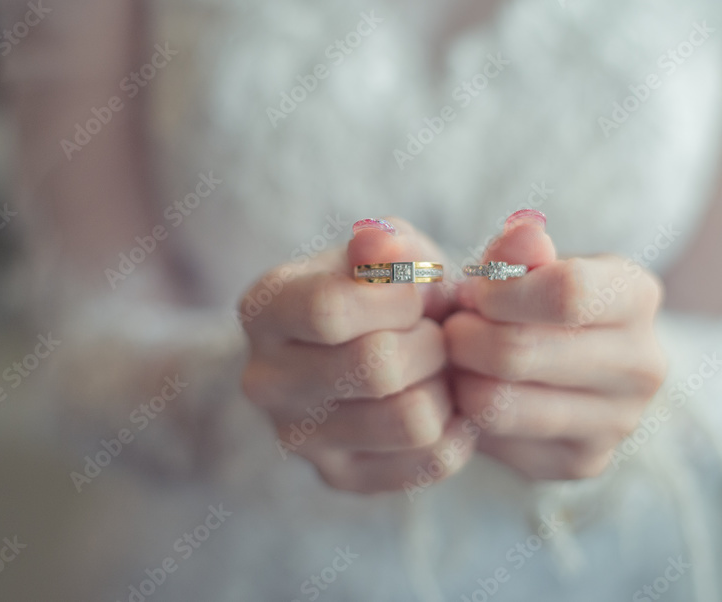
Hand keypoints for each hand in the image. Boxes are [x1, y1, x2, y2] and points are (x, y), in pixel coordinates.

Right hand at [240, 218, 473, 493]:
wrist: (394, 346)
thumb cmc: (390, 290)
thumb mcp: (390, 251)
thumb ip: (388, 243)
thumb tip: (381, 243)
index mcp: (264, 309)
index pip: (330, 311)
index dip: (398, 298)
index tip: (416, 292)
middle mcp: (264, 380)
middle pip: (376, 368)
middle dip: (431, 343)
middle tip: (437, 334)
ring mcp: (297, 438)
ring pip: (412, 420)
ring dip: (446, 386)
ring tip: (437, 369)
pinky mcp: (341, 478)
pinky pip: (432, 461)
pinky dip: (458, 428)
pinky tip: (443, 402)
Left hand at [445, 210, 666, 480]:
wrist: (546, 362)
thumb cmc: (525, 297)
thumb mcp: (522, 262)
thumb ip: (517, 250)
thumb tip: (524, 233)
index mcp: (637, 295)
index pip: (565, 293)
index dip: (499, 292)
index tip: (473, 292)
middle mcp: (644, 364)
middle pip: (519, 353)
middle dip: (464, 336)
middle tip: (450, 328)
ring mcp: (620, 421)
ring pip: (500, 404)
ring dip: (459, 377)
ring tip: (457, 359)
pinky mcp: (583, 462)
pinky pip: (496, 441)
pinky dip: (468, 416)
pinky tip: (473, 392)